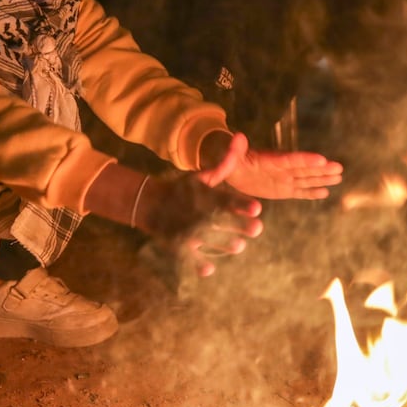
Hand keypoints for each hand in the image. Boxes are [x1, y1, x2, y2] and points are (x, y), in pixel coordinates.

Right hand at [83, 152, 262, 276]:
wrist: (149, 203)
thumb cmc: (181, 190)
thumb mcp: (199, 177)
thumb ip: (222, 167)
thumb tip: (240, 139)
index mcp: (206, 196)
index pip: (227, 200)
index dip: (243, 205)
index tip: (257, 209)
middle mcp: (200, 214)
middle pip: (226, 223)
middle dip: (244, 227)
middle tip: (255, 229)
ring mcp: (190, 233)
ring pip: (217, 243)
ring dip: (230, 245)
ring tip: (238, 244)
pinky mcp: (181, 248)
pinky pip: (194, 260)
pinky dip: (202, 265)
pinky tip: (209, 267)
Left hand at [198, 131, 342, 199]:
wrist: (231, 170)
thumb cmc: (229, 161)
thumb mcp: (229, 156)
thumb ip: (234, 150)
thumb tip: (237, 137)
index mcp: (270, 160)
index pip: (290, 159)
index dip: (305, 159)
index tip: (321, 158)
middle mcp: (281, 169)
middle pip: (304, 169)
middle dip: (322, 169)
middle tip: (339, 167)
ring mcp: (283, 179)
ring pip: (306, 179)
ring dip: (322, 178)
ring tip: (339, 176)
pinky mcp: (282, 190)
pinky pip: (299, 192)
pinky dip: (312, 193)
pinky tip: (326, 192)